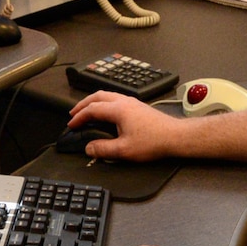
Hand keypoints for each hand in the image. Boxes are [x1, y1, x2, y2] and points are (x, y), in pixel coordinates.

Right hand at [66, 91, 184, 160]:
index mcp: (118, 110)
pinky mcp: (139, 106)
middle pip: (98, 96)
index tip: (71, 125)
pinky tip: (106, 112)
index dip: (79, 117)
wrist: (175, 136)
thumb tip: (89, 148)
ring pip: (107, 95)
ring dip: (94, 102)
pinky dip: (104, 103)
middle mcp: (124, 101)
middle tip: (74, 113)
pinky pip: (116, 98)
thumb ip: (103, 149)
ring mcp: (132, 102)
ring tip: (87, 111)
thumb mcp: (124, 150)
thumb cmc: (153, 142)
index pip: (92, 109)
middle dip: (83, 104)